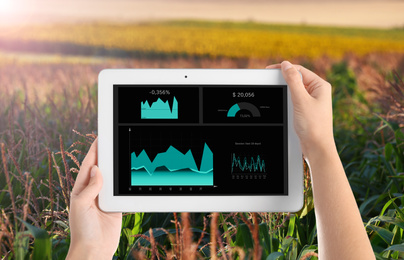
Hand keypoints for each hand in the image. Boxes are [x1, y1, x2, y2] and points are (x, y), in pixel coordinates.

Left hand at [66, 139, 121, 259]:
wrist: (94, 250)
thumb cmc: (82, 229)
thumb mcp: (80, 205)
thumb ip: (90, 187)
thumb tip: (97, 168)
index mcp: (81, 188)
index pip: (89, 164)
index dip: (94, 150)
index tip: (100, 137)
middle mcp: (93, 191)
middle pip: (103, 168)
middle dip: (108, 155)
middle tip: (116, 141)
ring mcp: (105, 197)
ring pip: (114, 177)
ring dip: (119, 167)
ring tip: (125, 153)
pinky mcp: (116, 205)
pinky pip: (122, 190)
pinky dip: (126, 182)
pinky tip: (130, 174)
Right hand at [266, 61, 333, 157]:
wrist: (317, 147)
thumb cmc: (313, 126)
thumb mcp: (300, 100)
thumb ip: (293, 81)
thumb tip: (286, 65)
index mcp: (321, 86)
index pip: (300, 70)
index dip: (285, 68)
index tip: (270, 70)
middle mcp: (318, 92)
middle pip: (297, 79)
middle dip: (284, 80)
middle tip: (270, 80)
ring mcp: (313, 101)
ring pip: (295, 90)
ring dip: (286, 91)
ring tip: (278, 94)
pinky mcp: (307, 110)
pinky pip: (295, 100)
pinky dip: (287, 100)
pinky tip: (283, 104)